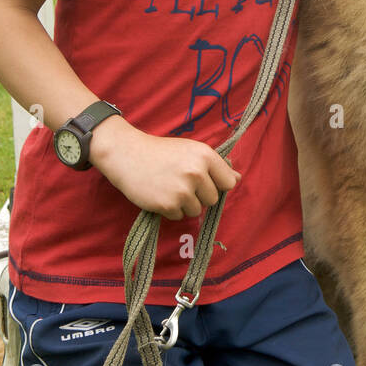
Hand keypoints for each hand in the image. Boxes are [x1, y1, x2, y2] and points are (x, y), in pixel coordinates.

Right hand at [90, 117, 241, 219]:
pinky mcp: (168, 205)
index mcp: (205, 155)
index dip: (217, 184)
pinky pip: (179, 216)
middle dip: (199, 195)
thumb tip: (238, 178)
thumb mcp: (190, 150)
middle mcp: (197, 172)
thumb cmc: (161, 152)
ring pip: (197, 210)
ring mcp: (182, 190)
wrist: (127, 155)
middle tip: (180, 182)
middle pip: (213, 199)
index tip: (204, 180)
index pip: (228, 182)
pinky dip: (170, 210)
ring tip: (169, 187)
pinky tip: (160, 194)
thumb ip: (215, 165)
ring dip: (185, 204)